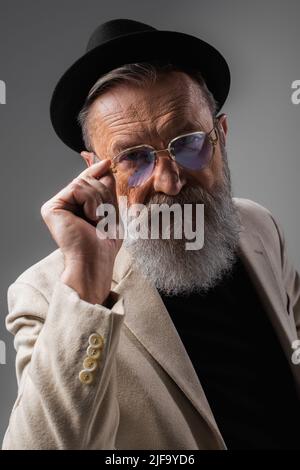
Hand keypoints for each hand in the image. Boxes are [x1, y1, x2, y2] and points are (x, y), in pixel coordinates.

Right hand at [41, 157, 121, 303]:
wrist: (95, 260)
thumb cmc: (104, 242)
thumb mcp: (110, 209)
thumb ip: (105, 187)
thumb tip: (104, 163)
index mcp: (75, 206)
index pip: (87, 181)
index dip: (97, 171)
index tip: (108, 162)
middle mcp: (63, 204)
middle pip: (87, 179)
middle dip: (104, 194)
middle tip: (104, 217)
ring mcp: (56, 206)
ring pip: (83, 182)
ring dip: (99, 201)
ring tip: (97, 221)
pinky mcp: (51, 208)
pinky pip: (77, 188)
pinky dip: (91, 203)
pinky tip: (89, 219)